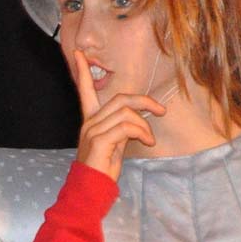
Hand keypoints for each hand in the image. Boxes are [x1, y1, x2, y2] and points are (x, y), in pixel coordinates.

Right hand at [73, 50, 163, 180]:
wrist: (90, 188)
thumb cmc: (103, 168)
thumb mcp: (114, 143)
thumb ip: (122, 127)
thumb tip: (138, 119)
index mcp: (90, 120)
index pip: (84, 91)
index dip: (84, 72)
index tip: (79, 53)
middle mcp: (89, 122)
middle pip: (121, 99)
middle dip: (145, 102)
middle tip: (161, 110)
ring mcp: (93, 130)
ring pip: (126, 113)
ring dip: (144, 125)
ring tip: (149, 138)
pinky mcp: (100, 140)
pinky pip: (127, 127)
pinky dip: (142, 132)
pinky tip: (147, 142)